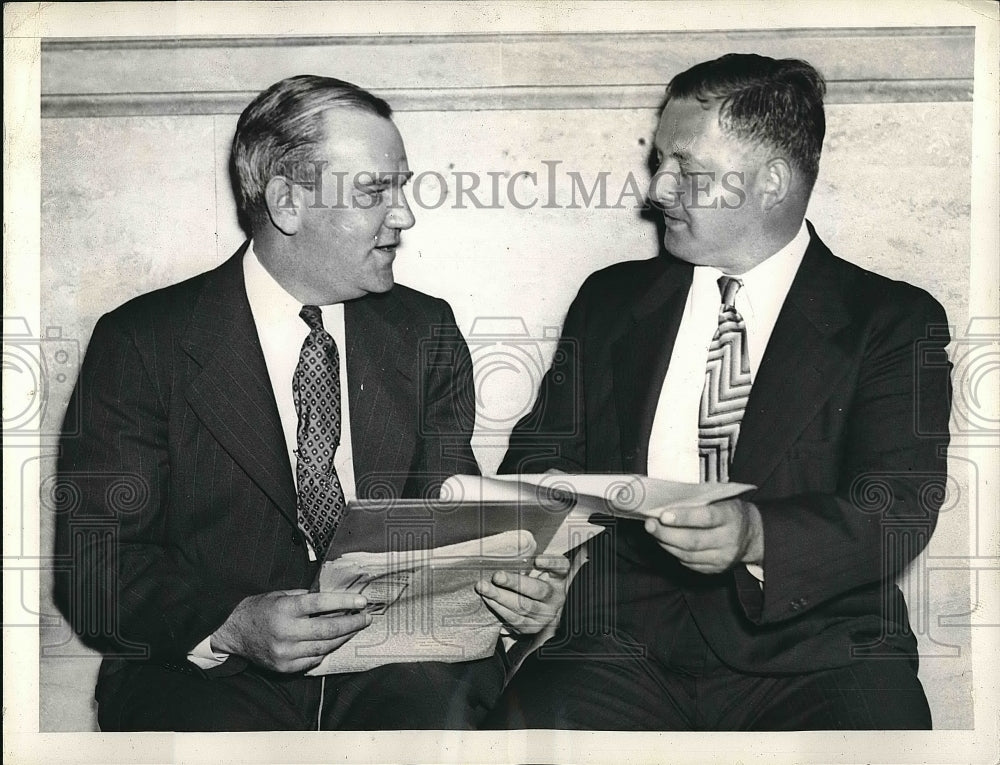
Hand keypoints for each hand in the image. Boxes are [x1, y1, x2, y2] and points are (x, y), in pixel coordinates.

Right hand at [211, 589, 371, 672]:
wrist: (234, 632)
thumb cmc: (261, 609)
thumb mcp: (280, 594)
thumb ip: (305, 597)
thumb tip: (336, 600)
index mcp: (284, 609)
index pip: (320, 603)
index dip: (344, 601)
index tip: (362, 601)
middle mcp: (285, 632)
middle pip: (327, 629)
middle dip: (351, 623)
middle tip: (366, 618)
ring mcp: (284, 652)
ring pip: (324, 647)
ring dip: (343, 638)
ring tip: (354, 628)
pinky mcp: (284, 667)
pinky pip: (313, 660)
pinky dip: (325, 651)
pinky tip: (333, 642)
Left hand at [475, 555, 570, 636]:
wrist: (540, 611)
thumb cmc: (533, 582)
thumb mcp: (536, 570)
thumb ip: (526, 560)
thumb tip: (504, 547)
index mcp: (558, 578)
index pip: (560, 567)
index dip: (550, 563)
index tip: (537, 560)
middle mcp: (555, 597)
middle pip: (538, 590)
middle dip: (515, 583)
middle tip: (497, 576)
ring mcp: (544, 614)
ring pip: (523, 606)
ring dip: (500, 596)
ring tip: (484, 587)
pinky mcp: (531, 627)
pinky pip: (514, 618)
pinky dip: (499, 608)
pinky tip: (488, 599)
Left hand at [644, 498, 763, 574]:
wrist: (752, 535)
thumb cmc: (730, 511)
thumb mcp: (722, 498)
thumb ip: (700, 500)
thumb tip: (668, 498)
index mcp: (731, 517)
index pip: (706, 518)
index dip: (683, 518)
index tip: (663, 515)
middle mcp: (729, 540)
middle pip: (692, 541)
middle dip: (666, 533)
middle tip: (650, 525)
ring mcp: (723, 558)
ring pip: (688, 555)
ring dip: (666, 543)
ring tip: (654, 532)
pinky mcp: (716, 569)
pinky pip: (689, 564)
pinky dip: (674, 553)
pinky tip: (667, 542)